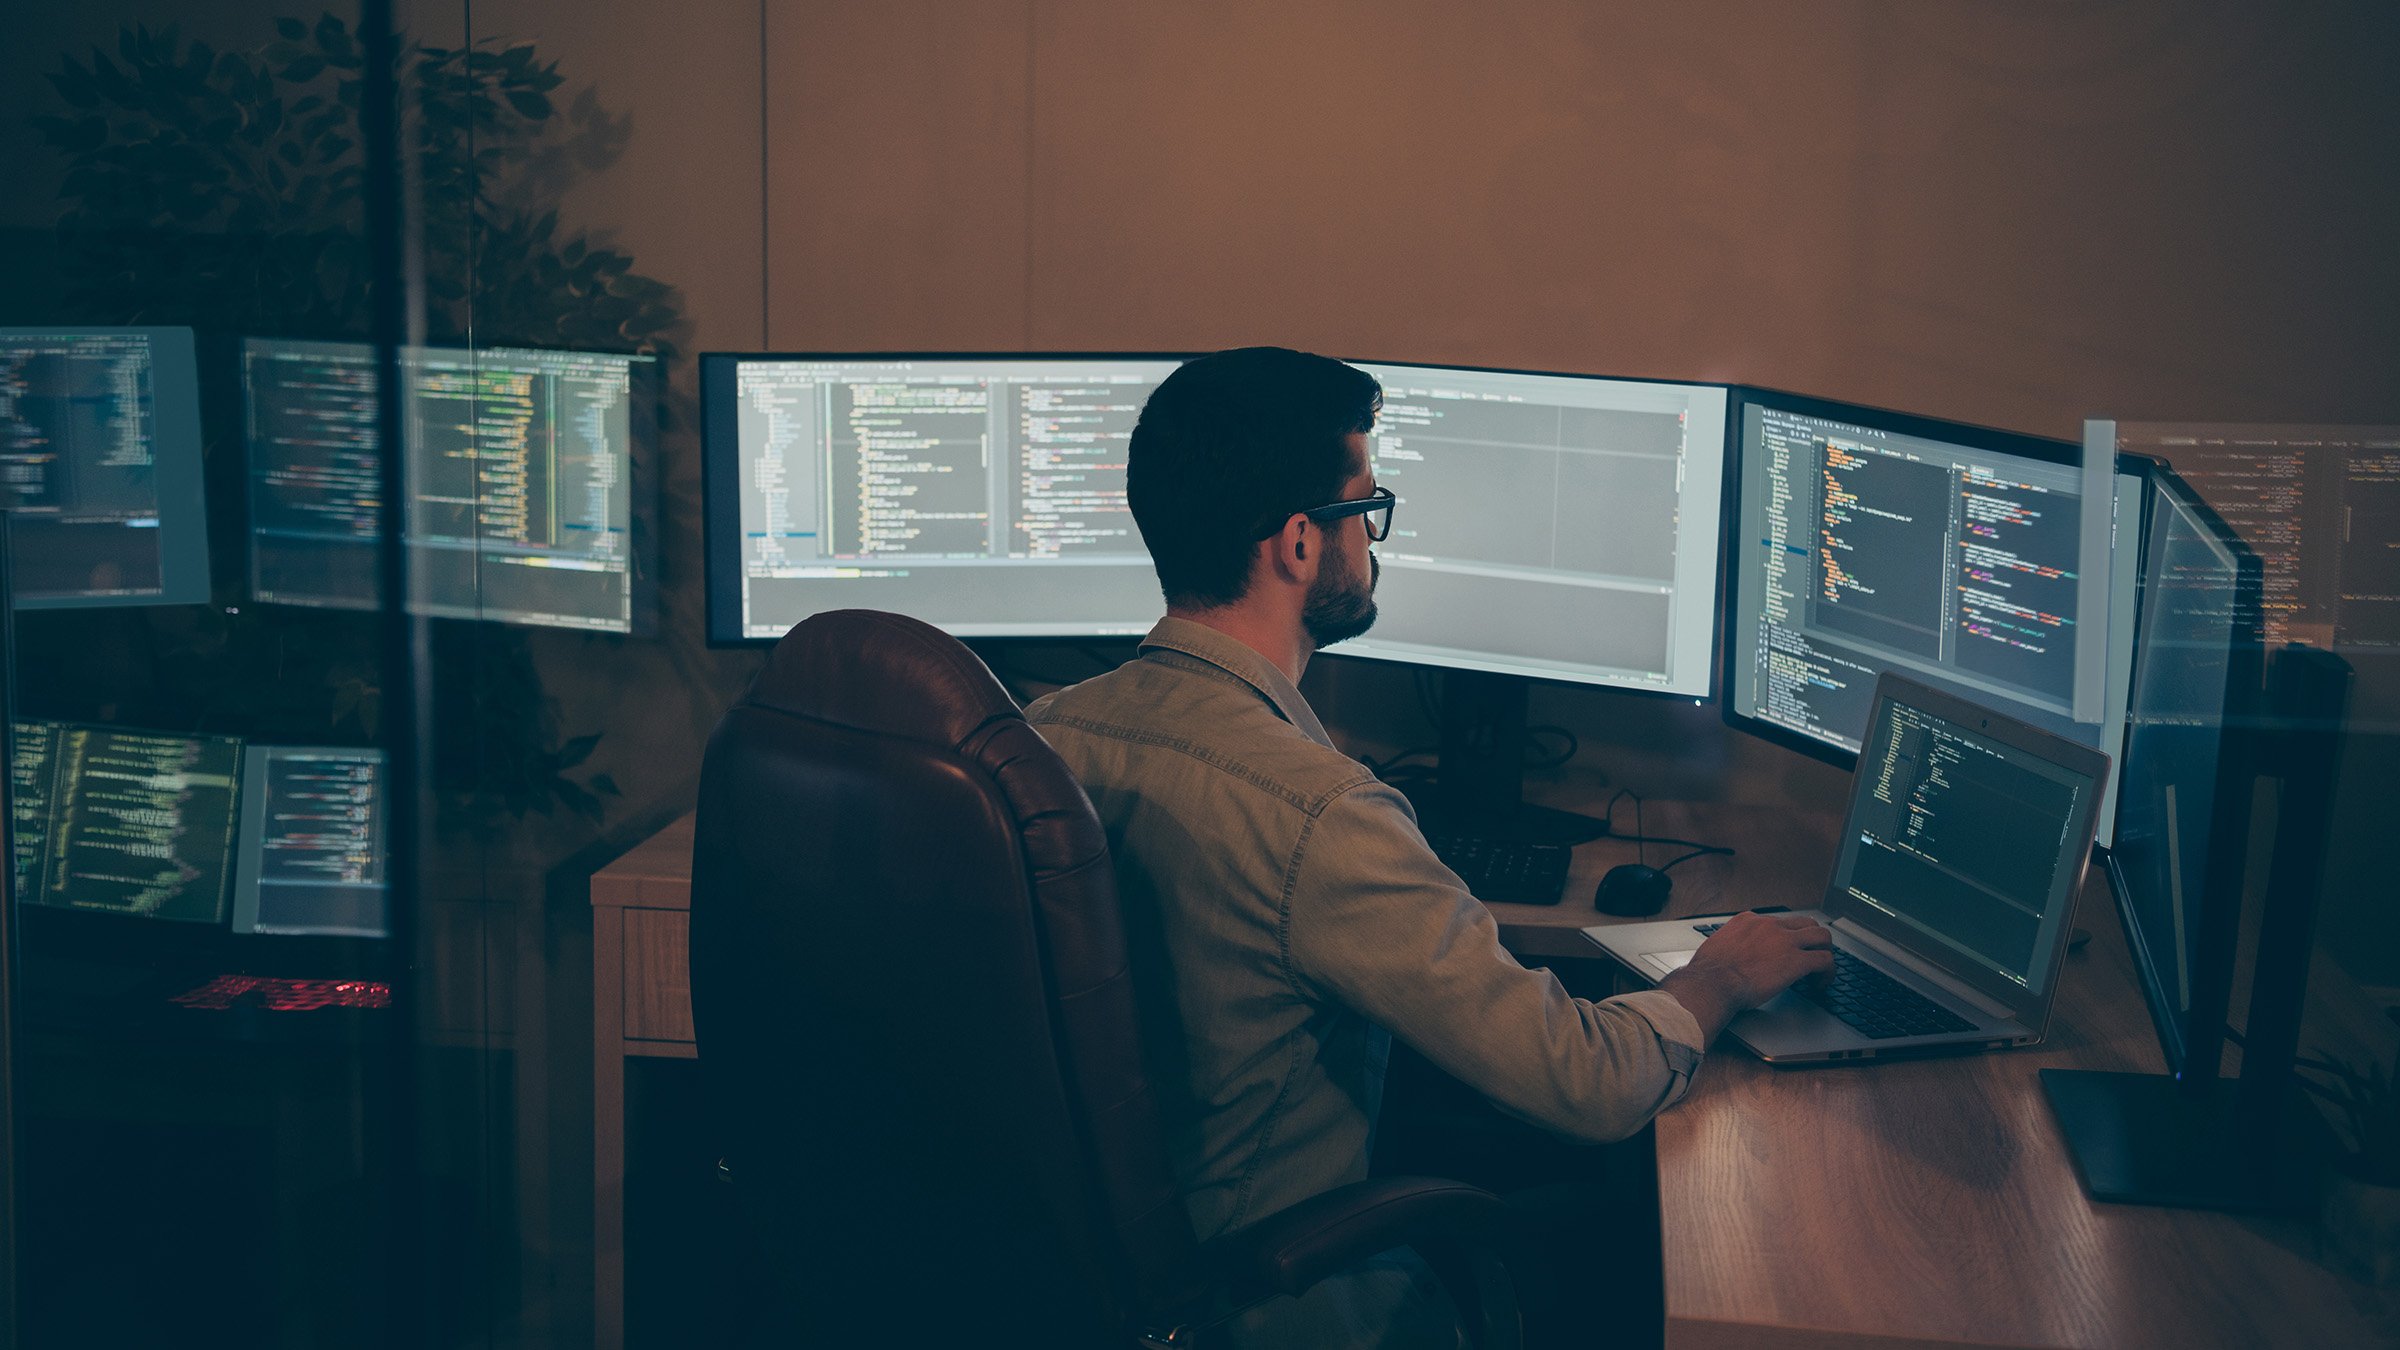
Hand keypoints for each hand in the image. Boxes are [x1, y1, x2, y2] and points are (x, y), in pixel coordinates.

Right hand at [1659, 911, 1834, 1041]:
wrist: (1712, 983)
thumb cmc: (1708, 973)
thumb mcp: (1717, 948)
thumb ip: (1730, 947)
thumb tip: (1731, 958)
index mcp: (1748, 921)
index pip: (1778, 922)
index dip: (1786, 937)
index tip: (1786, 950)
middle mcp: (1769, 925)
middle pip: (1805, 922)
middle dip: (1812, 939)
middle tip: (1812, 954)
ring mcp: (1785, 941)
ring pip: (1821, 936)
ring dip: (1825, 951)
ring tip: (1823, 968)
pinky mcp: (1796, 961)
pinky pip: (1824, 960)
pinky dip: (1828, 972)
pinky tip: (1822, 983)